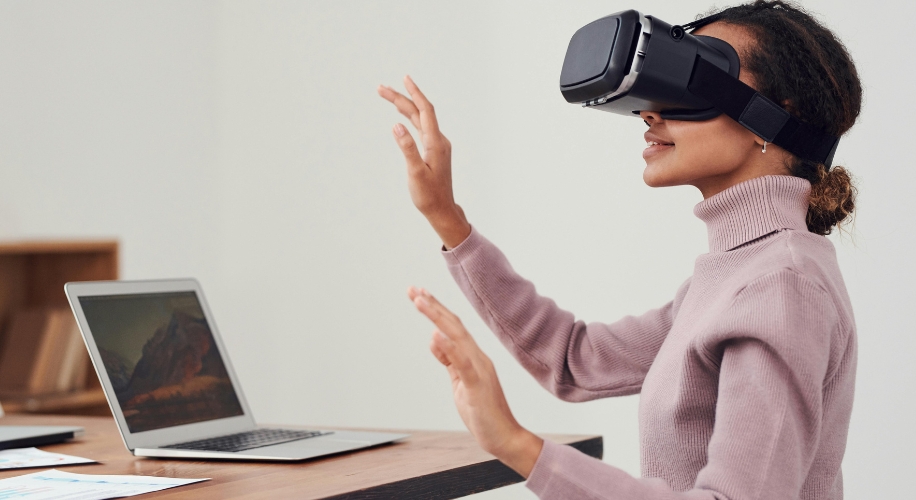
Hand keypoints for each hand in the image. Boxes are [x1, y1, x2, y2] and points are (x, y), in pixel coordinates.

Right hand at [378, 76, 470, 248]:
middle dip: (401, 98)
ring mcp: (437, 145)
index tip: (404, 79)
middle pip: (419, 112)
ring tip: (387, 96)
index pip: (425, 111)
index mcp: (435, 142)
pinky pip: (421, 127)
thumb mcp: (416, 173)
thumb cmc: (428, 195)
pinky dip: (409, 117)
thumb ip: (407, 148)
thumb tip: (396, 125)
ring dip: (403, 106)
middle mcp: (438, 140)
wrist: (442, 209)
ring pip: (419, 119)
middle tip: (380, 88)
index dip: (414, 93)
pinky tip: (401, 115)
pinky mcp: (433, 150)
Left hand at [408, 286, 543, 477]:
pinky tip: (435, 335)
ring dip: (436, 317)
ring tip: (419, 301)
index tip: (419, 294)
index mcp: (473, 356)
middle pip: (453, 325)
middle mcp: (477, 357)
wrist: (504, 436)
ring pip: (456, 336)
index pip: (452, 327)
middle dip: (432, 305)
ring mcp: (479, 369)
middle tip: (413, 289)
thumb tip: (435, 340)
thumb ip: (449, 361)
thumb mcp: (459, 382)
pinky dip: (448, 348)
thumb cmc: (483, 411)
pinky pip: (462, 363)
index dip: (436, 309)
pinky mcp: (477, 385)